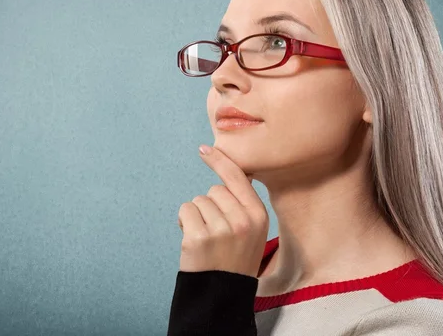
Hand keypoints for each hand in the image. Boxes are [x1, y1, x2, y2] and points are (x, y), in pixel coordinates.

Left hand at [177, 145, 269, 277]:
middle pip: (215, 190)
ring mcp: (221, 229)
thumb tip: (230, 170)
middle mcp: (242, 221)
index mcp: (258, 216)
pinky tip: (192, 240)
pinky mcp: (199, 238)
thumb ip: (243, 204)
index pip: (238, 178)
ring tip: (206, 238)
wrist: (223, 294)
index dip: (221, 161)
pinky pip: (185, 210)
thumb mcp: (252, 230)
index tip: (205, 148)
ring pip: (198, 200)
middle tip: (216, 230)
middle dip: (210, 205)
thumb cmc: (234, 258)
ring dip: (197, 215)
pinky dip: (184, 221)